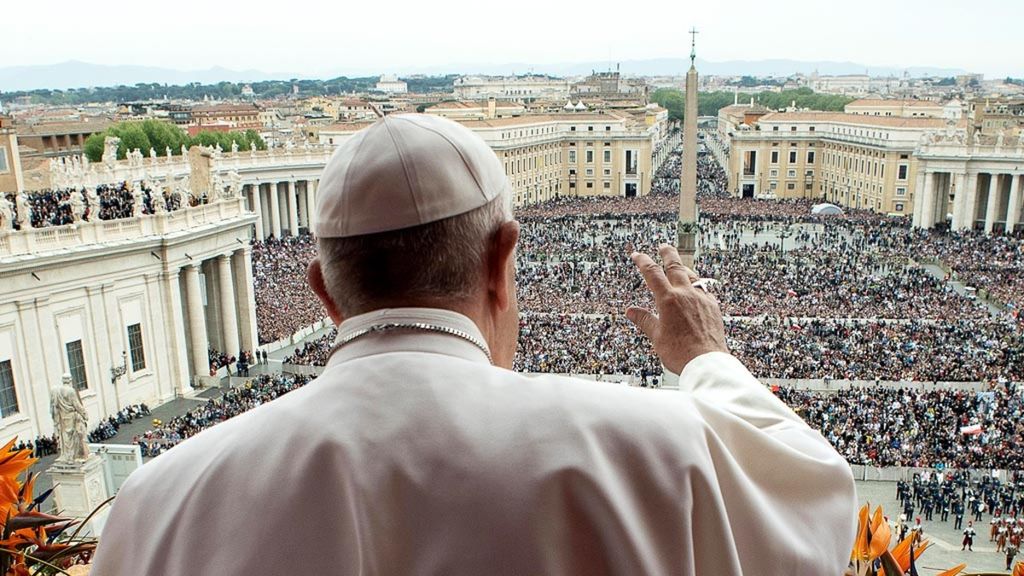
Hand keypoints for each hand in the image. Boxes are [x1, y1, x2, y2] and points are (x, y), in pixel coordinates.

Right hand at [625, 244, 728, 373]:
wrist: (707, 362)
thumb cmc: (680, 353)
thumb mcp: (656, 336)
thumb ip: (644, 320)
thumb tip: (631, 311)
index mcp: (669, 300)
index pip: (652, 273)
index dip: (643, 261)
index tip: (637, 255)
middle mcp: (686, 294)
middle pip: (676, 265)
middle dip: (667, 253)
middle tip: (663, 246)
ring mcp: (702, 298)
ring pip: (692, 275)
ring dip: (684, 268)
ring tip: (679, 266)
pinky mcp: (713, 306)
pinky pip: (705, 289)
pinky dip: (697, 285)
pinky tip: (696, 289)